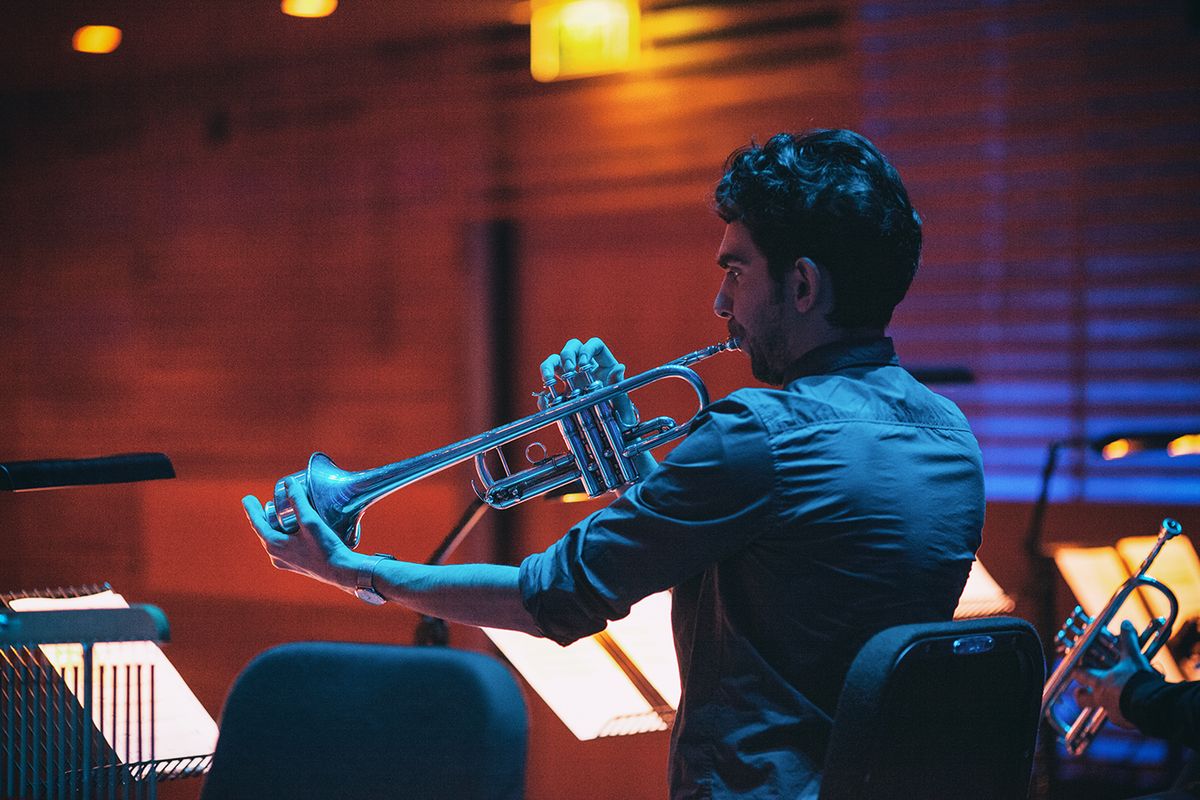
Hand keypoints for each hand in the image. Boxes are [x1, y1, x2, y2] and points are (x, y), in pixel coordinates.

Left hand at [242, 477, 362, 592]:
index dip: (251, 509)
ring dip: (272, 526)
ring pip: (273, 539)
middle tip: (259, 504)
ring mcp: (285, 561)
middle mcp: (276, 555)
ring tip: (274, 515)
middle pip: (264, 532)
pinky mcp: (295, 564)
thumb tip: (288, 482)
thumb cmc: (324, 547)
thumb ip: (298, 501)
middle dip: (261, 517)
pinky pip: (283, 546)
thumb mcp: (310, 521)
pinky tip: (290, 531)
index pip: (257, 523)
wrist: (340, 570)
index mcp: (274, 545)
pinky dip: (282, 535)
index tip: (247, 498)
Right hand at [539, 337, 634, 423]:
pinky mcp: (562, 395)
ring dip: (548, 367)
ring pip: (555, 362)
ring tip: (548, 380)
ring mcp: (572, 380)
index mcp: (603, 366)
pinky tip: (545, 402)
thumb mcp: (622, 401)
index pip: (595, 345)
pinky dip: (544, 396)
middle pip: (572, 348)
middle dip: (567, 355)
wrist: (613, 434)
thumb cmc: (620, 414)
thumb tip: (620, 368)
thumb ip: (618, 385)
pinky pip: (548, 391)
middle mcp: (586, 368)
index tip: (584, 363)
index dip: (587, 349)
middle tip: (568, 370)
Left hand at [1074, 619, 1156, 728]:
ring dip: (1107, 703)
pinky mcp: (1125, 723)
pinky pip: (1121, 718)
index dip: (1075, 669)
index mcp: (1099, 682)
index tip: (1074, 666)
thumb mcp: (1133, 657)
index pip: (1079, 674)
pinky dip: (1125, 713)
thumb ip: (1128, 640)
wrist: (1153, 706)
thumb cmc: (1138, 681)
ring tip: (1117, 698)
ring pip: (1102, 709)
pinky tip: (1134, 708)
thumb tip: (1125, 623)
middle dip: (1080, 694)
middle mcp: (1101, 699)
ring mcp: (1112, 713)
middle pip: (1082, 699)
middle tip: (1081, 691)